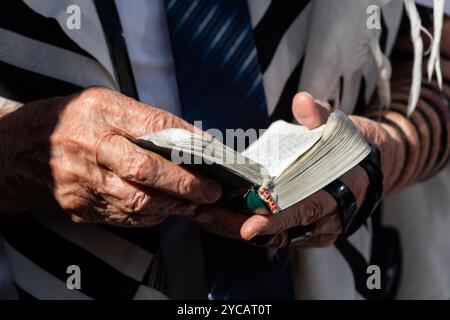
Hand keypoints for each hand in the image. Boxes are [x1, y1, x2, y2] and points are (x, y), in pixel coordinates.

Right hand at [0, 87, 221, 226]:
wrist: (20, 150)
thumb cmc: (73, 121)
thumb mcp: (107, 104)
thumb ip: (148, 120)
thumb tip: (196, 141)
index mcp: (100, 112)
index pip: (152, 125)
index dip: (187, 143)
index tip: (213, 156)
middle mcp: (90, 147)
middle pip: (144, 170)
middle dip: (185, 184)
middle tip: (212, 191)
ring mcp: (83, 181)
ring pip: (137, 202)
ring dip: (173, 205)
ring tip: (196, 203)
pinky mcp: (80, 207)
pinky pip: (124, 217)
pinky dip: (152, 216)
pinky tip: (166, 209)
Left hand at [194, 92, 368, 246]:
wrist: (373, 166)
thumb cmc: (354, 145)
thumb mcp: (343, 126)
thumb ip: (320, 115)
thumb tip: (302, 101)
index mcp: (345, 190)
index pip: (307, 208)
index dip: (278, 218)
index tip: (249, 226)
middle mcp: (334, 217)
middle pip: (285, 230)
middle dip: (243, 226)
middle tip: (208, 216)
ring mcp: (322, 229)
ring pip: (278, 237)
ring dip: (240, 229)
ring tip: (207, 216)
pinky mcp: (311, 233)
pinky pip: (279, 237)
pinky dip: (251, 230)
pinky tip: (224, 218)